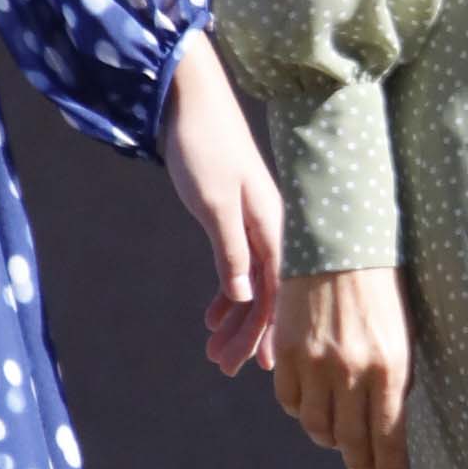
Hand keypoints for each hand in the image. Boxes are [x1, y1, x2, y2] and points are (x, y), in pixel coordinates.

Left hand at [159, 30, 282, 377]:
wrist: (189, 100)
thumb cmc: (203, 146)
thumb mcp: (215, 203)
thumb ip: (233, 251)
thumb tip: (247, 298)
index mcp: (273, 226)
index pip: (278, 292)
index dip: (271, 332)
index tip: (264, 368)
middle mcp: (270, 228)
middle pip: (267, 294)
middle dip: (248, 334)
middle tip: (225, 368)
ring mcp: (253, 222)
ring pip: (252, 284)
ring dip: (235, 319)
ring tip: (216, 353)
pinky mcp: (234, 214)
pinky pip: (238, 265)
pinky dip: (227, 294)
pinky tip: (212, 317)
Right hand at [273, 265, 412, 468]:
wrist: (340, 243)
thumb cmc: (382, 289)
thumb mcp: (402, 335)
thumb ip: (397, 379)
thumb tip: (393, 425)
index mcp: (390, 367)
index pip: (388, 436)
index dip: (390, 468)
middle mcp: (352, 371)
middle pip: (351, 440)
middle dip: (361, 462)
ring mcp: (315, 363)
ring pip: (316, 425)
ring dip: (329, 438)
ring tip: (339, 438)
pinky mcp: (287, 352)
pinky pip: (289, 400)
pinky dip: (300, 409)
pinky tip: (312, 405)